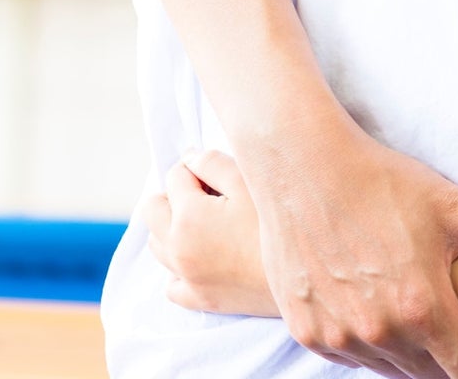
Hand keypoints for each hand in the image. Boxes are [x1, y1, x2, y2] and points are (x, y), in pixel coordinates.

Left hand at [145, 149, 276, 316]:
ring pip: (157, 244)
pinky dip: (178, 268)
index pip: (175, 175)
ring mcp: (186, 276)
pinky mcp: (199, 299)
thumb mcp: (251, 184)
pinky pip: (171, 283)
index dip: (195, 167)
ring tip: (205, 223)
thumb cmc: (280, 227)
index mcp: (189, 215)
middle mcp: (177, 247)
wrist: (305, 276)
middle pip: (152, 209)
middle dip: (173, 195)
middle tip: (206, 194)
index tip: (217, 172)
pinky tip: (202, 258)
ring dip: (171, 228)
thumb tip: (189, 157)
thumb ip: (214, 164)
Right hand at [224, 120, 457, 378]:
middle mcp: (378, 333)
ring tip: (426, 314)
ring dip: (414, 355)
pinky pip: (353, 359)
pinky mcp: (306, 332)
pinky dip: (373, 346)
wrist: (302, 166)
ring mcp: (338, 337)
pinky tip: (384, 311)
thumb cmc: (383, 182)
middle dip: (455, 361)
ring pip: (391, 372)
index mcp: (423, 309)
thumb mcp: (457, 206)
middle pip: (432, 378)